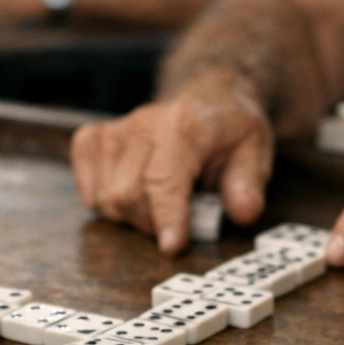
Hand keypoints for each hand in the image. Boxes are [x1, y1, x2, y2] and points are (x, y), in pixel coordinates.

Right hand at [70, 70, 273, 252]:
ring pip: (105, 197)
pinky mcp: (93, 139)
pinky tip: (132, 193)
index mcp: (185, 124)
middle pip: (127, 193)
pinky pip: (87, 188)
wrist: (207, 97)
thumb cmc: (229, 130)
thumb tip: (243, 212)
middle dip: (151, 223)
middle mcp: (143, 123)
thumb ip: (248, 183)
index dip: (165, 216)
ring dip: (130, 216)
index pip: (163, 177)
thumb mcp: (255, 151)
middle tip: (177, 222)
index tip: (172, 247)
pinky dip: (104, 202)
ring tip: (157, 204)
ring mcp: (115, 131)